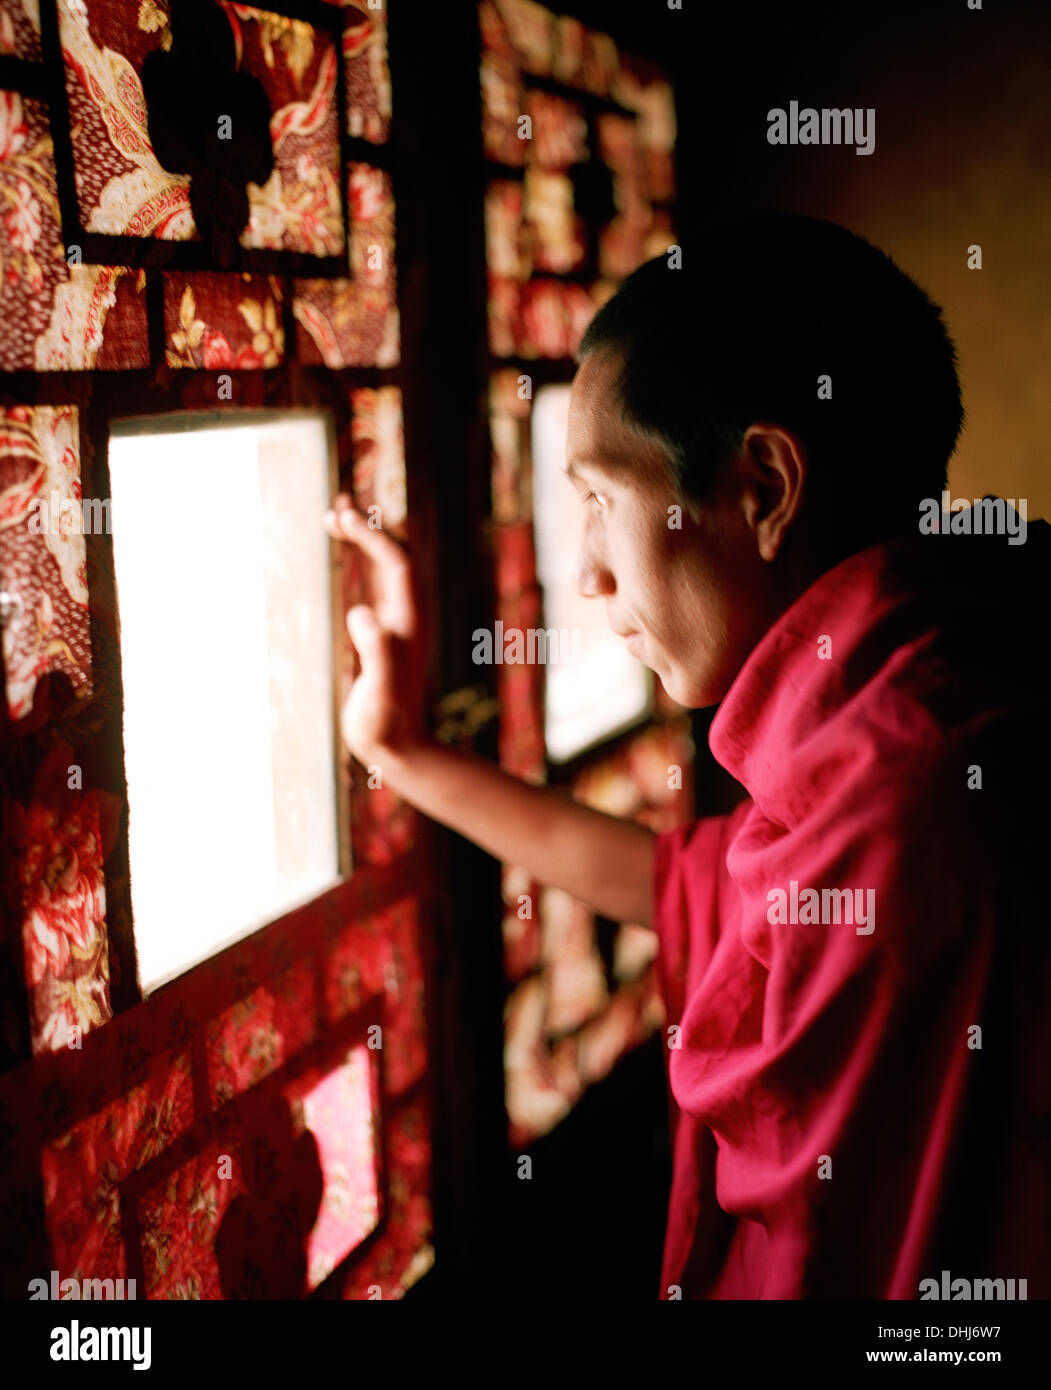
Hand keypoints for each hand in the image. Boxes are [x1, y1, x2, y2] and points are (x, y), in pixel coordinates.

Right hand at [322, 495, 426, 764]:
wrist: (399, 748)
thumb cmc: (385, 722)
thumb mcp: (379, 688)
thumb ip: (376, 652)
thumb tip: (361, 614)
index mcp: (408, 621)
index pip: (396, 563)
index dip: (372, 536)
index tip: (342, 517)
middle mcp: (407, 617)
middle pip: (395, 557)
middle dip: (368, 528)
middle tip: (335, 506)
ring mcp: (398, 625)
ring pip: (387, 568)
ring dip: (365, 541)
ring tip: (334, 517)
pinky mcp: (386, 636)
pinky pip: (379, 586)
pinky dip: (363, 563)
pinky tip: (345, 561)